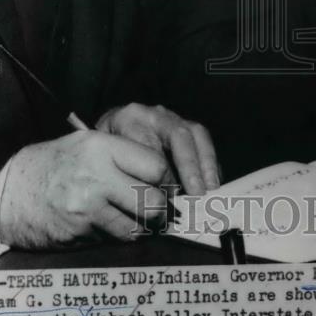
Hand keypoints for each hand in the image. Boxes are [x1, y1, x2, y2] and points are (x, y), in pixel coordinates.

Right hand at [0, 130, 167, 249]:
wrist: (9, 193)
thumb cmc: (54, 165)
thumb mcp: (85, 144)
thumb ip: (122, 155)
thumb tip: (164, 176)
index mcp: (100, 147)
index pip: (156, 166)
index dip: (164, 178)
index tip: (163, 184)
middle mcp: (96, 177)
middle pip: (153, 202)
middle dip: (159, 209)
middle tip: (155, 209)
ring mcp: (87, 209)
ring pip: (137, 227)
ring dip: (138, 226)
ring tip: (128, 216)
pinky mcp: (80, 234)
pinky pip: (114, 240)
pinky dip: (115, 235)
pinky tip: (104, 224)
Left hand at [96, 103, 220, 194]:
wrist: (108, 132)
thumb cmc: (105, 152)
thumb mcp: (104, 160)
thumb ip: (121, 174)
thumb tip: (148, 201)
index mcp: (129, 119)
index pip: (148, 142)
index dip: (159, 170)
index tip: (166, 196)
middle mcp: (153, 115)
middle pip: (177, 134)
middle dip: (189, 165)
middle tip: (196, 193)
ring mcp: (172, 118)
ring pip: (195, 134)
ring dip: (206, 163)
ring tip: (209, 189)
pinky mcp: (186, 127)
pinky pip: (203, 141)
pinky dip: (210, 164)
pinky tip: (211, 185)